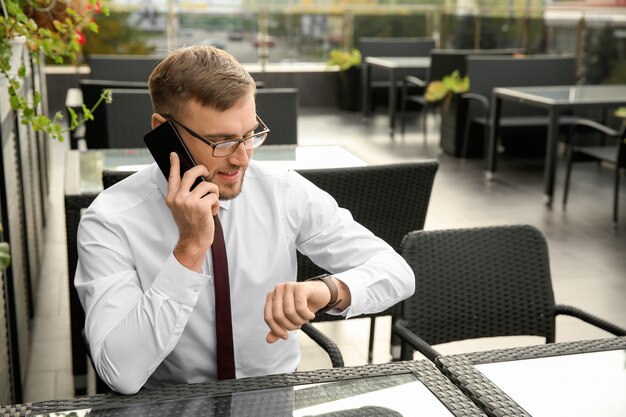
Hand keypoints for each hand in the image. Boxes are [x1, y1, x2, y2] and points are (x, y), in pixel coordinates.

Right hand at [166, 152, 219, 270]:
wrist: (193, 240)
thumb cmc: (190, 224)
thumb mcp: (180, 208)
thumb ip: (183, 195)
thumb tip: (193, 179)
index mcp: (172, 198)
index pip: (173, 177)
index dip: (174, 164)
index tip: (174, 154)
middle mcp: (178, 198)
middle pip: (191, 173)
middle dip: (201, 169)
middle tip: (205, 171)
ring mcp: (189, 201)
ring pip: (207, 185)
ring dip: (213, 194)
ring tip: (210, 204)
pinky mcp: (201, 206)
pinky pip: (214, 196)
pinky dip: (216, 204)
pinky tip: (211, 212)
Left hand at [264, 280, 329, 343]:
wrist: (319, 294)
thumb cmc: (302, 306)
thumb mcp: (289, 318)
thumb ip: (278, 328)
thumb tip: (268, 340)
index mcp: (271, 296)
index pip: (268, 317)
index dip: (276, 330)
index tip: (285, 336)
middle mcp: (278, 289)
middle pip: (278, 315)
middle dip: (289, 326)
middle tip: (298, 326)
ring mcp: (289, 286)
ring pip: (290, 312)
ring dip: (299, 321)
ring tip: (305, 320)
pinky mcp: (300, 287)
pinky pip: (300, 307)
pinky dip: (307, 316)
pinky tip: (311, 315)